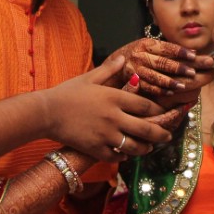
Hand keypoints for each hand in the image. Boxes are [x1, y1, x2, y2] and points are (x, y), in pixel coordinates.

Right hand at [43, 56, 171, 160]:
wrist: (46, 113)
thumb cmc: (67, 93)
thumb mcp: (89, 78)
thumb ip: (109, 69)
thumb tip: (123, 58)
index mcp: (114, 97)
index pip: (146, 105)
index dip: (158, 111)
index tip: (164, 114)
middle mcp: (114, 117)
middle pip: (146, 129)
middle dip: (161, 134)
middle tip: (168, 137)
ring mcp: (105, 135)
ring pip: (134, 146)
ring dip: (145, 148)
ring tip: (149, 147)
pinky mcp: (95, 148)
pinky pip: (116, 156)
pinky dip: (123, 156)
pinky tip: (125, 154)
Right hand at [110, 38, 213, 97]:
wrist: (113, 65)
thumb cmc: (138, 55)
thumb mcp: (150, 47)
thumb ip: (168, 50)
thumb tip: (194, 53)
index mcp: (146, 43)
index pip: (166, 47)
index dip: (180, 51)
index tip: (194, 55)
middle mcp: (139, 55)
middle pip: (162, 62)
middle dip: (179, 67)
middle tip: (194, 72)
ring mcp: (134, 69)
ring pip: (155, 76)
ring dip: (170, 81)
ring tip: (184, 85)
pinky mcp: (132, 81)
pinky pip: (148, 87)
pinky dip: (160, 90)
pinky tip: (171, 92)